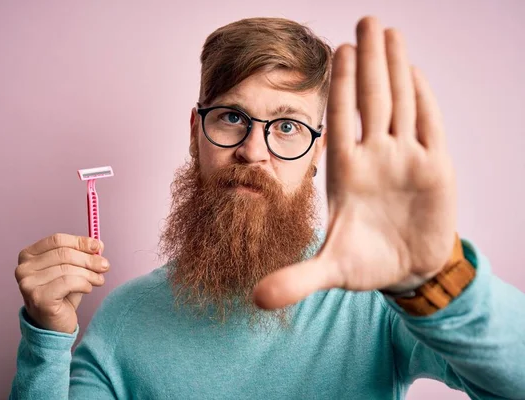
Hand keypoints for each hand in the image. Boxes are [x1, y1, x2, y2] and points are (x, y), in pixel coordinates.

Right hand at [15, 233, 108, 332]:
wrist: (53, 326)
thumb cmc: (62, 296)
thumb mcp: (71, 270)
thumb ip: (81, 255)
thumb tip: (97, 245)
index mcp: (28, 255)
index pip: (57, 240)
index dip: (80, 242)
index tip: (98, 247)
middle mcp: (23, 268)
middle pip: (64, 253)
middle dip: (89, 259)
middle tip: (105, 265)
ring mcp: (28, 284)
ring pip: (68, 268)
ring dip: (89, 274)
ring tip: (99, 280)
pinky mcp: (39, 298)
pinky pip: (68, 282)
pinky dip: (83, 284)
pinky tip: (87, 289)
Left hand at [253, 16, 456, 309]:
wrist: (405, 271)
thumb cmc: (366, 263)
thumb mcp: (331, 271)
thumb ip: (297, 280)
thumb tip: (255, 299)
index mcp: (347, 172)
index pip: (343, 119)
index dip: (343, 85)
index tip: (338, 50)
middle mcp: (375, 157)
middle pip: (373, 99)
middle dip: (370, 60)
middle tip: (366, 19)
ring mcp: (406, 159)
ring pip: (401, 103)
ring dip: (397, 67)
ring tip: (389, 31)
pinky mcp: (436, 169)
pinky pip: (430, 126)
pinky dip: (425, 99)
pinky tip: (415, 70)